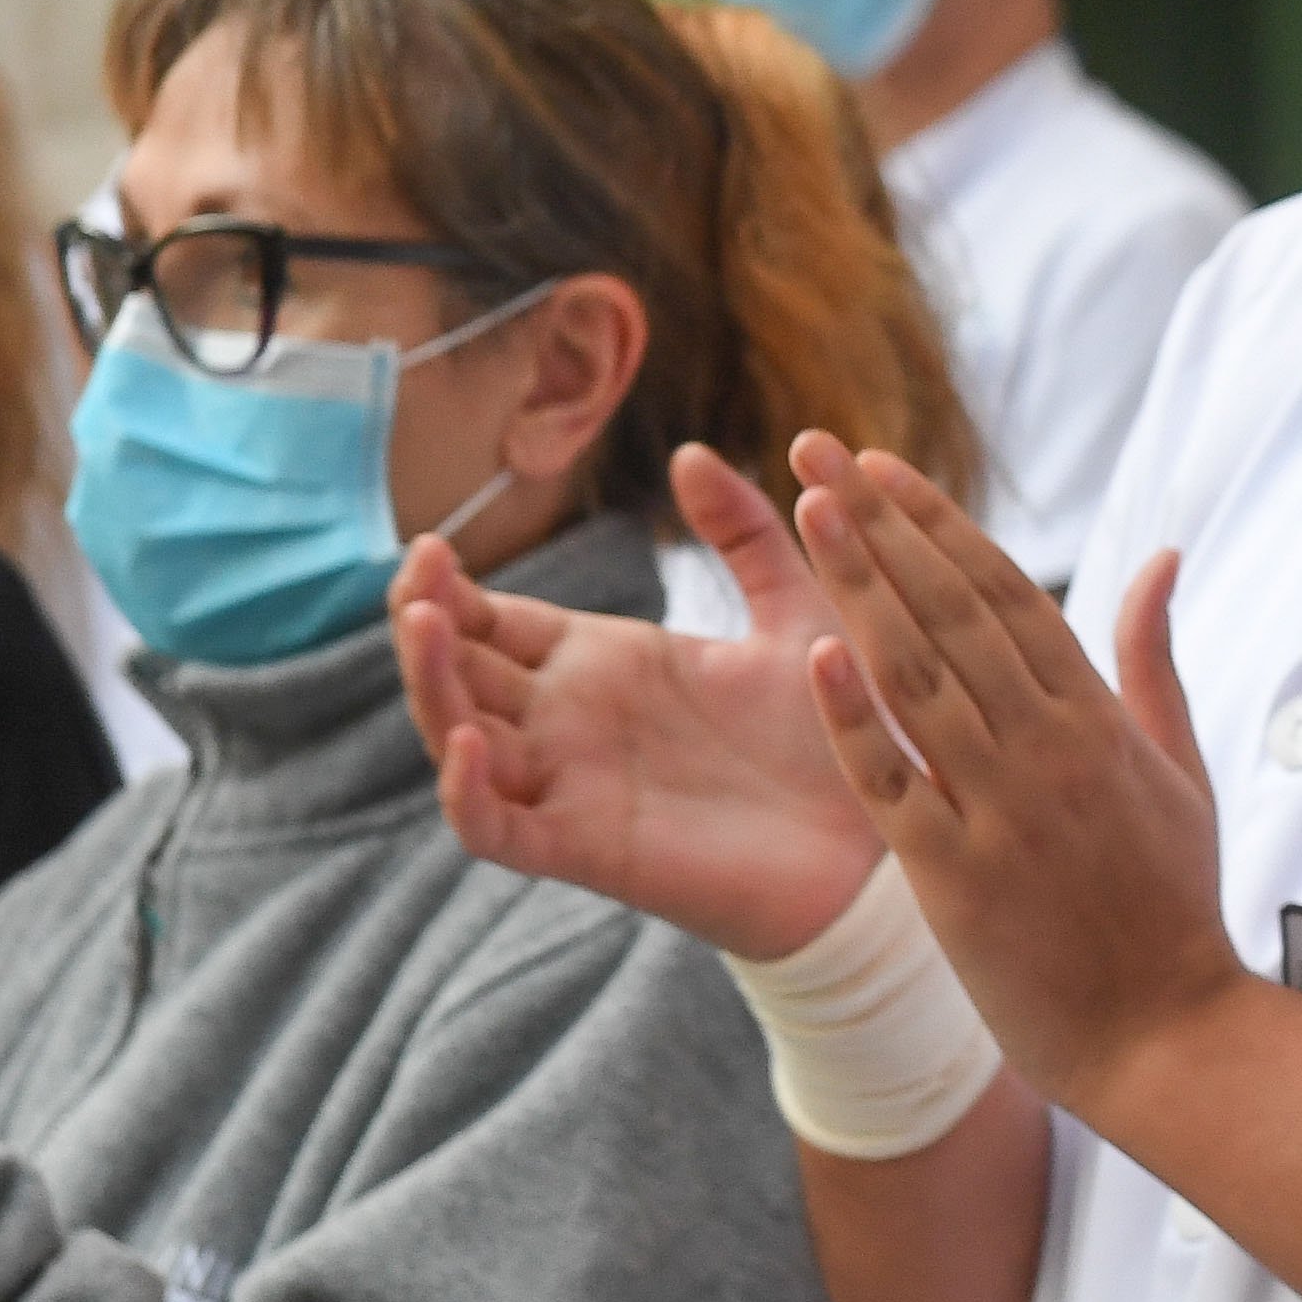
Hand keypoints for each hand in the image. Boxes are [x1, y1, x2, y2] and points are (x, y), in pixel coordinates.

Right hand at [402, 443, 889, 959]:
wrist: (884, 837)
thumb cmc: (838, 728)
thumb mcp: (796, 611)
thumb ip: (745, 534)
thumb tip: (691, 452)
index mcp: (604, 662)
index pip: (493, 620)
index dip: (449, 588)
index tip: (432, 544)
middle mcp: (572, 722)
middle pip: (459, 671)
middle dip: (423, 623)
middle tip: (417, 573)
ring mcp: (573, 786)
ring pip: (459, 740)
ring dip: (430, 687)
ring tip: (424, 625)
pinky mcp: (589, 850)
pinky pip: (498, 829)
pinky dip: (468, 792)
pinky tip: (471, 741)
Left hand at [780, 445, 1246, 1119]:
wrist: (1164, 1035)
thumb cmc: (1172, 904)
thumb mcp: (1179, 769)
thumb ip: (1152, 660)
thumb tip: (1161, 557)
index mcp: (1098, 719)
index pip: (1008, 591)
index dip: (938, 522)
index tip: (879, 466)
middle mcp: (1048, 750)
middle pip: (953, 612)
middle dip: (881, 525)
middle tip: (817, 452)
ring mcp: (1001, 810)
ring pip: (918, 677)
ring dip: (859, 587)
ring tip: (807, 513)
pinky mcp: (955, 878)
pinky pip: (895, 784)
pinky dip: (854, 720)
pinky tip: (812, 652)